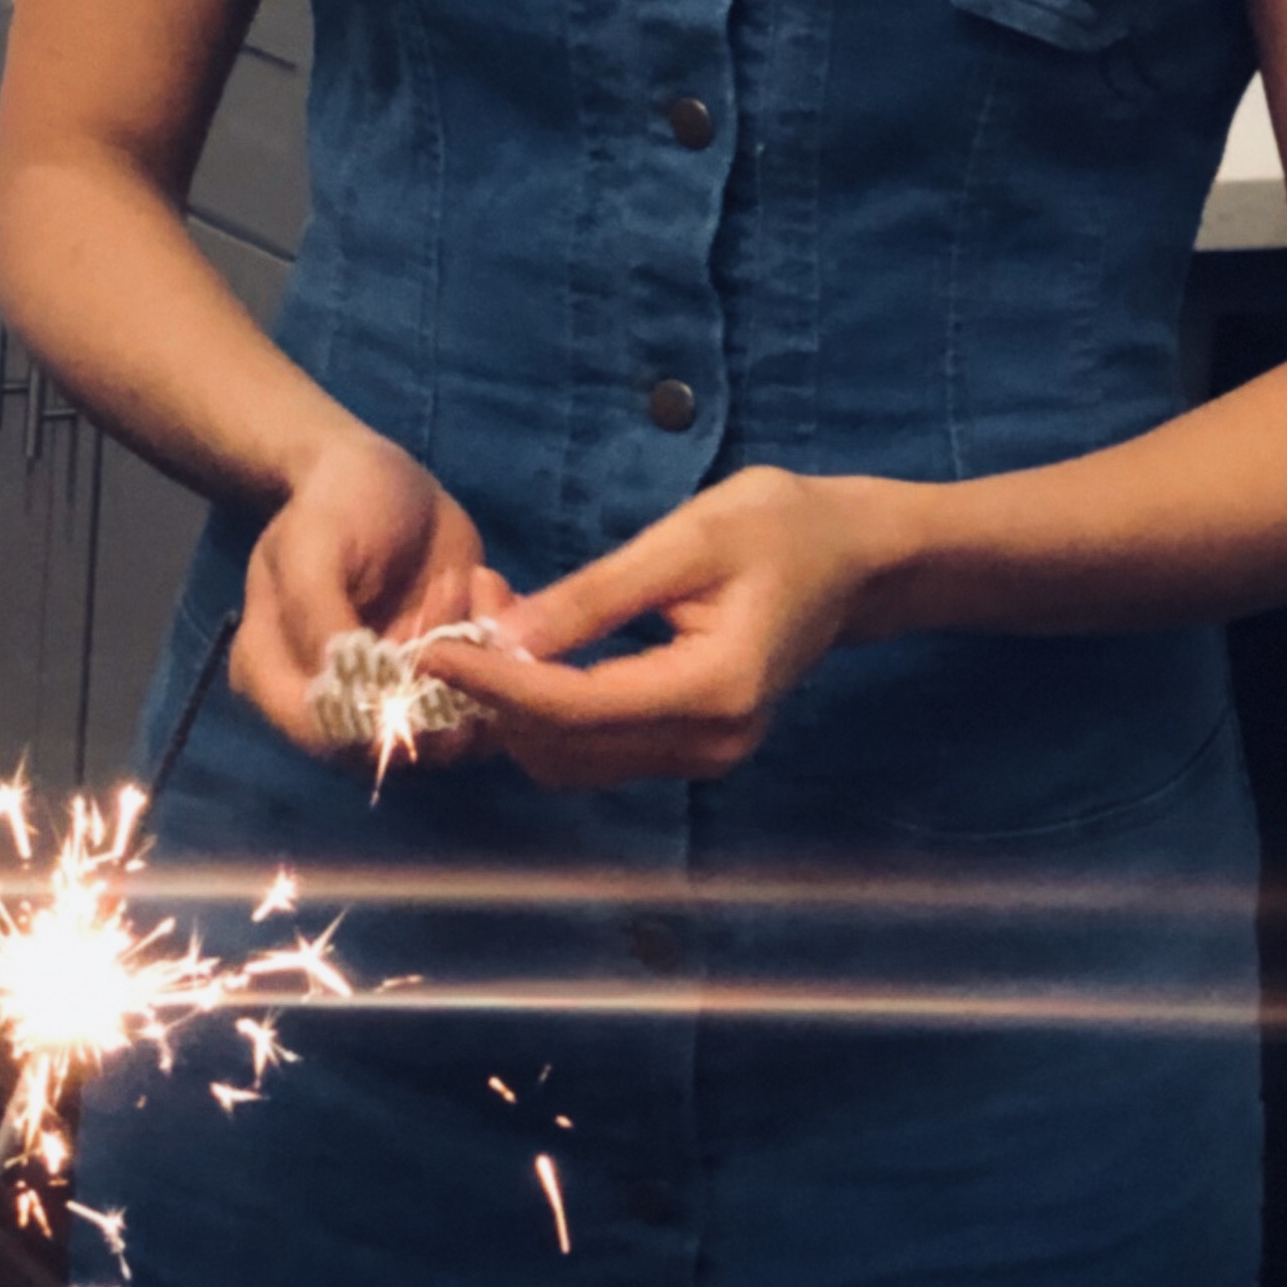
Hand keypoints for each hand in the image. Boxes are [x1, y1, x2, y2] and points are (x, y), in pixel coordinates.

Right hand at [232, 429, 504, 759]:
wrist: (379, 476)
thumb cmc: (335, 506)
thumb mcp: (313, 545)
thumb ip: (318, 619)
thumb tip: (347, 698)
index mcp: (275, 680)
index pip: (327, 738)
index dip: (383, 709)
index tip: (418, 637)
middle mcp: (334, 705)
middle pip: (398, 745)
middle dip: (440, 671)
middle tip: (448, 590)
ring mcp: (394, 700)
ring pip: (452, 727)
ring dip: (475, 654)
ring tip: (465, 581)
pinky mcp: (446, 683)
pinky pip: (487, 698)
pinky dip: (499, 643)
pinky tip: (482, 583)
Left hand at [425, 466, 906, 786]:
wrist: (854, 558)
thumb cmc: (781, 528)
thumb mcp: (688, 541)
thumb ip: (597, 596)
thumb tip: (506, 636)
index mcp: (714, 690)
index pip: (575, 709)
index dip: (494, 684)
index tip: (432, 647)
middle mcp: (710, 742)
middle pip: (565, 747)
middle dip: (497, 689)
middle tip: (463, 605)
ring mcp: (704, 754)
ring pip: (572, 758)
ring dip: (516, 704)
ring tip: (489, 617)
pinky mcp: (693, 746)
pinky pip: (598, 747)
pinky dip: (549, 709)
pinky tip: (529, 647)